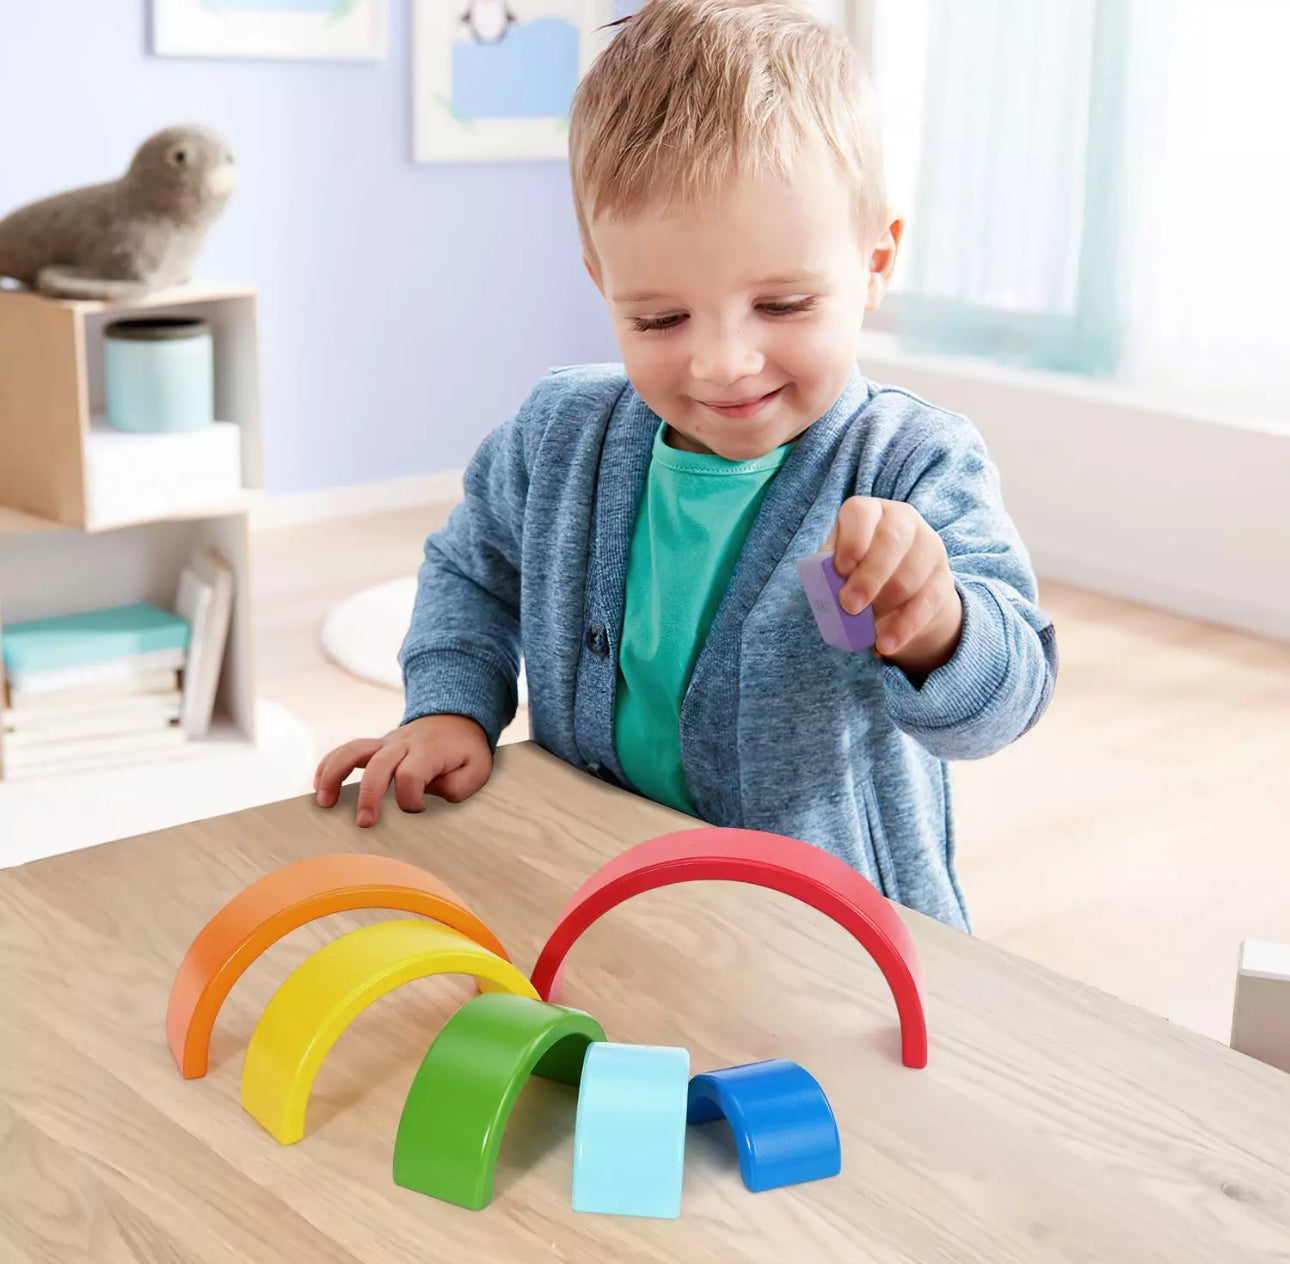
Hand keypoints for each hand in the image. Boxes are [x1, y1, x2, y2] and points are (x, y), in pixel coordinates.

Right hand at [313, 714, 492, 827]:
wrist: (457, 719)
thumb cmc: (466, 751)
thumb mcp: (478, 769)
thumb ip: (459, 787)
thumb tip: (431, 795)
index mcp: (429, 751)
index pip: (411, 776)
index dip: (411, 799)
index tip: (420, 810)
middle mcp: (404, 744)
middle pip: (379, 765)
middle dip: (369, 795)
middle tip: (364, 823)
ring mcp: (386, 742)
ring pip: (354, 750)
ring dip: (335, 775)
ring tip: (323, 802)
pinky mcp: (376, 746)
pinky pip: (347, 750)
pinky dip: (329, 765)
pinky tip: (318, 786)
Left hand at [826, 496, 963, 676]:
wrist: (900, 592)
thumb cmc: (857, 571)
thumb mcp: (839, 566)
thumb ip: (829, 572)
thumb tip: (825, 589)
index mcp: (869, 512)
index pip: (861, 512)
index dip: (851, 540)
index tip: (840, 569)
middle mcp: (902, 520)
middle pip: (891, 540)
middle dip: (869, 576)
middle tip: (850, 606)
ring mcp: (929, 547)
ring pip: (910, 575)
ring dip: (885, 605)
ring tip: (865, 628)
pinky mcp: (944, 578)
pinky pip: (926, 604)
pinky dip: (903, 628)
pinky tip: (885, 644)